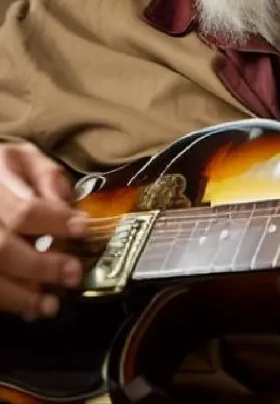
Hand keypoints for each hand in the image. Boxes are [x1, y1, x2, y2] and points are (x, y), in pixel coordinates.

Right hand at [0, 142, 86, 320]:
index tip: (83, 230)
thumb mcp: (26, 158)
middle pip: (3, 248)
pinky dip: (8, 301)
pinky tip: (28, 309)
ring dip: (21, 295)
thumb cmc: (3, 169)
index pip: (23, 210)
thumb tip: (67, 208)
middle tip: (73, 273)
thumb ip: (48, 177)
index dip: (55, 223)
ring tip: (51, 305)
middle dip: (41, 265)